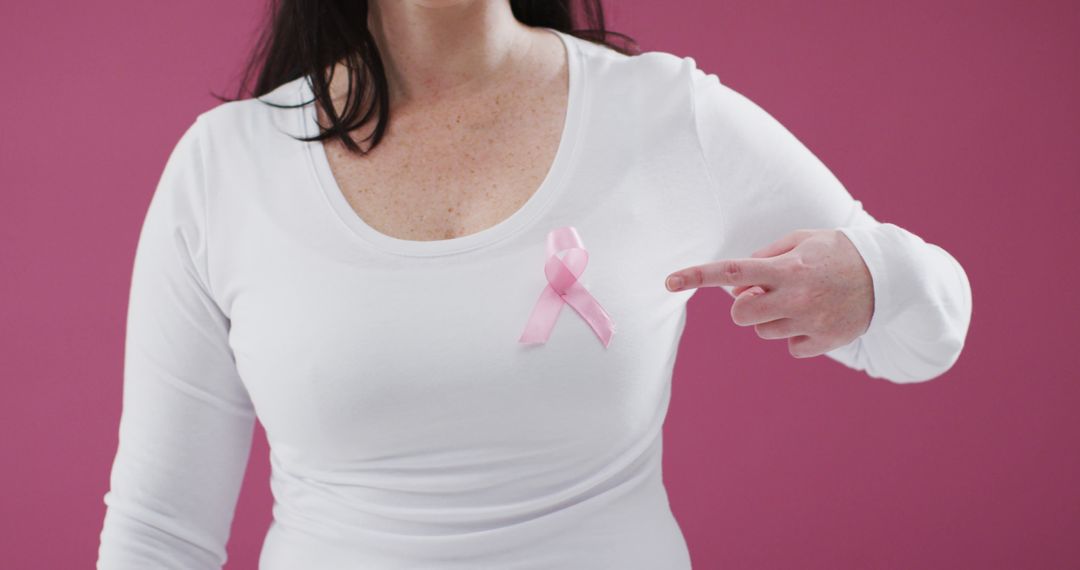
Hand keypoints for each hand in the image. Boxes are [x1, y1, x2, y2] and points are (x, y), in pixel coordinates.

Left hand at [664, 229, 874, 357]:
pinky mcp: (823, 342)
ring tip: (801, 300)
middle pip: (739, 314)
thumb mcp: (801, 241)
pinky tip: (816, 317)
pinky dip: (796, 334)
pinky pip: (789, 346)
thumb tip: (735, 286)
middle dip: (745, 305)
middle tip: (765, 293)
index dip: (697, 276)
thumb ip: (764, 258)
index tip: (668, 281)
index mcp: (787, 268)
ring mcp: (810, 322)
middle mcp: (796, 297)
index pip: (732, 272)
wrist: (890, 276)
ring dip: (772, 317)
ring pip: (763, 331)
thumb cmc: (835, 253)